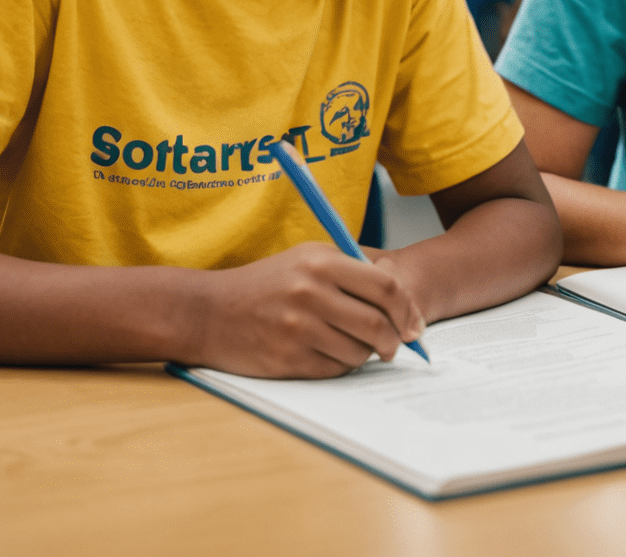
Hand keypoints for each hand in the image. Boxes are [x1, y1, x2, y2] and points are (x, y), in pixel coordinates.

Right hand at [186, 242, 426, 377]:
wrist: (210, 311)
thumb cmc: (268, 282)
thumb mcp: (309, 257)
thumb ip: (354, 265)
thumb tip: (399, 285)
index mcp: (321, 262)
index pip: (385, 285)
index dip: (407, 307)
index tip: (414, 323)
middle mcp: (310, 293)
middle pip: (377, 323)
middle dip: (395, 339)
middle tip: (396, 344)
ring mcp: (298, 328)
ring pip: (359, 351)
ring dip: (366, 354)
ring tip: (356, 345)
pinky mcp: (287, 359)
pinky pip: (334, 369)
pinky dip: (342, 365)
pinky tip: (331, 353)